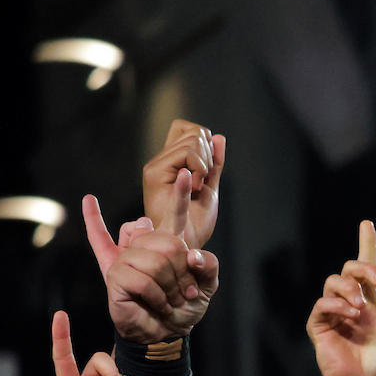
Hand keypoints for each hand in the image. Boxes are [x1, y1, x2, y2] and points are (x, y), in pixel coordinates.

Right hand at [84, 196, 216, 341]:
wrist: (167, 331)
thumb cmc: (184, 306)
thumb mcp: (206, 286)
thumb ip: (208, 266)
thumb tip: (191, 254)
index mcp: (167, 244)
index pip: (172, 216)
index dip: (180, 195)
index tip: (187, 174)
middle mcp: (143, 245)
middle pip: (169, 244)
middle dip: (183, 273)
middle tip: (184, 292)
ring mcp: (126, 258)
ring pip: (156, 262)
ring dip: (170, 288)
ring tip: (169, 300)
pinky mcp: (114, 274)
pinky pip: (143, 280)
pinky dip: (157, 297)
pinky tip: (153, 302)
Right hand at [142, 119, 226, 249]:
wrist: (185, 247)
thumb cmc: (194, 222)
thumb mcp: (209, 188)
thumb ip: (214, 164)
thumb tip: (218, 138)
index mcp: (168, 161)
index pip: (186, 128)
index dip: (202, 139)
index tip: (207, 165)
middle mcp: (158, 162)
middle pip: (193, 133)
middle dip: (207, 155)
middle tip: (201, 182)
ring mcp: (156, 170)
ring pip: (191, 146)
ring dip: (203, 168)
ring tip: (195, 190)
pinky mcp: (157, 182)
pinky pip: (181, 167)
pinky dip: (193, 170)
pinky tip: (195, 183)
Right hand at [309, 222, 375, 375]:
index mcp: (370, 302)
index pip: (366, 267)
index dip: (367, 244)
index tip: (367, 223)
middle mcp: (350, 303)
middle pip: (349, 268)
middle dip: (365, 267)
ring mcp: (333, 312)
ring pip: (333, 281)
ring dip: (350, 289)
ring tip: (362, 308)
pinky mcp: (318, 324)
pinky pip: (322, 303)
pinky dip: (337, 306)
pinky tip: (352, 316)